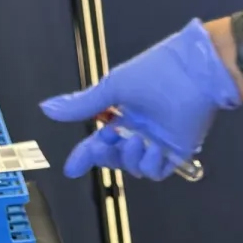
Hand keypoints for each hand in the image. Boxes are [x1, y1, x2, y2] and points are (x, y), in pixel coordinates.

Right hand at [40, 19, 242, 179]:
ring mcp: (158, 142)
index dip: (84, 155)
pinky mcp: (177, 151)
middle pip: (115, 157)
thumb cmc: (157, 71)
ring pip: (135, 167)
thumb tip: (47, 108)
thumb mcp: (113, 87)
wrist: (195, 72)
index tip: (71, 169)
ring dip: (131, 158)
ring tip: (137, 140)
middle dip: (105, 156)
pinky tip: (154, 149)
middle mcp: (140, 130)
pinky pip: (157, 171)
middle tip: (103, 145)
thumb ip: (83, 104)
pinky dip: (151, 164)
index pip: (99, 141)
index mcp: (124, 114)